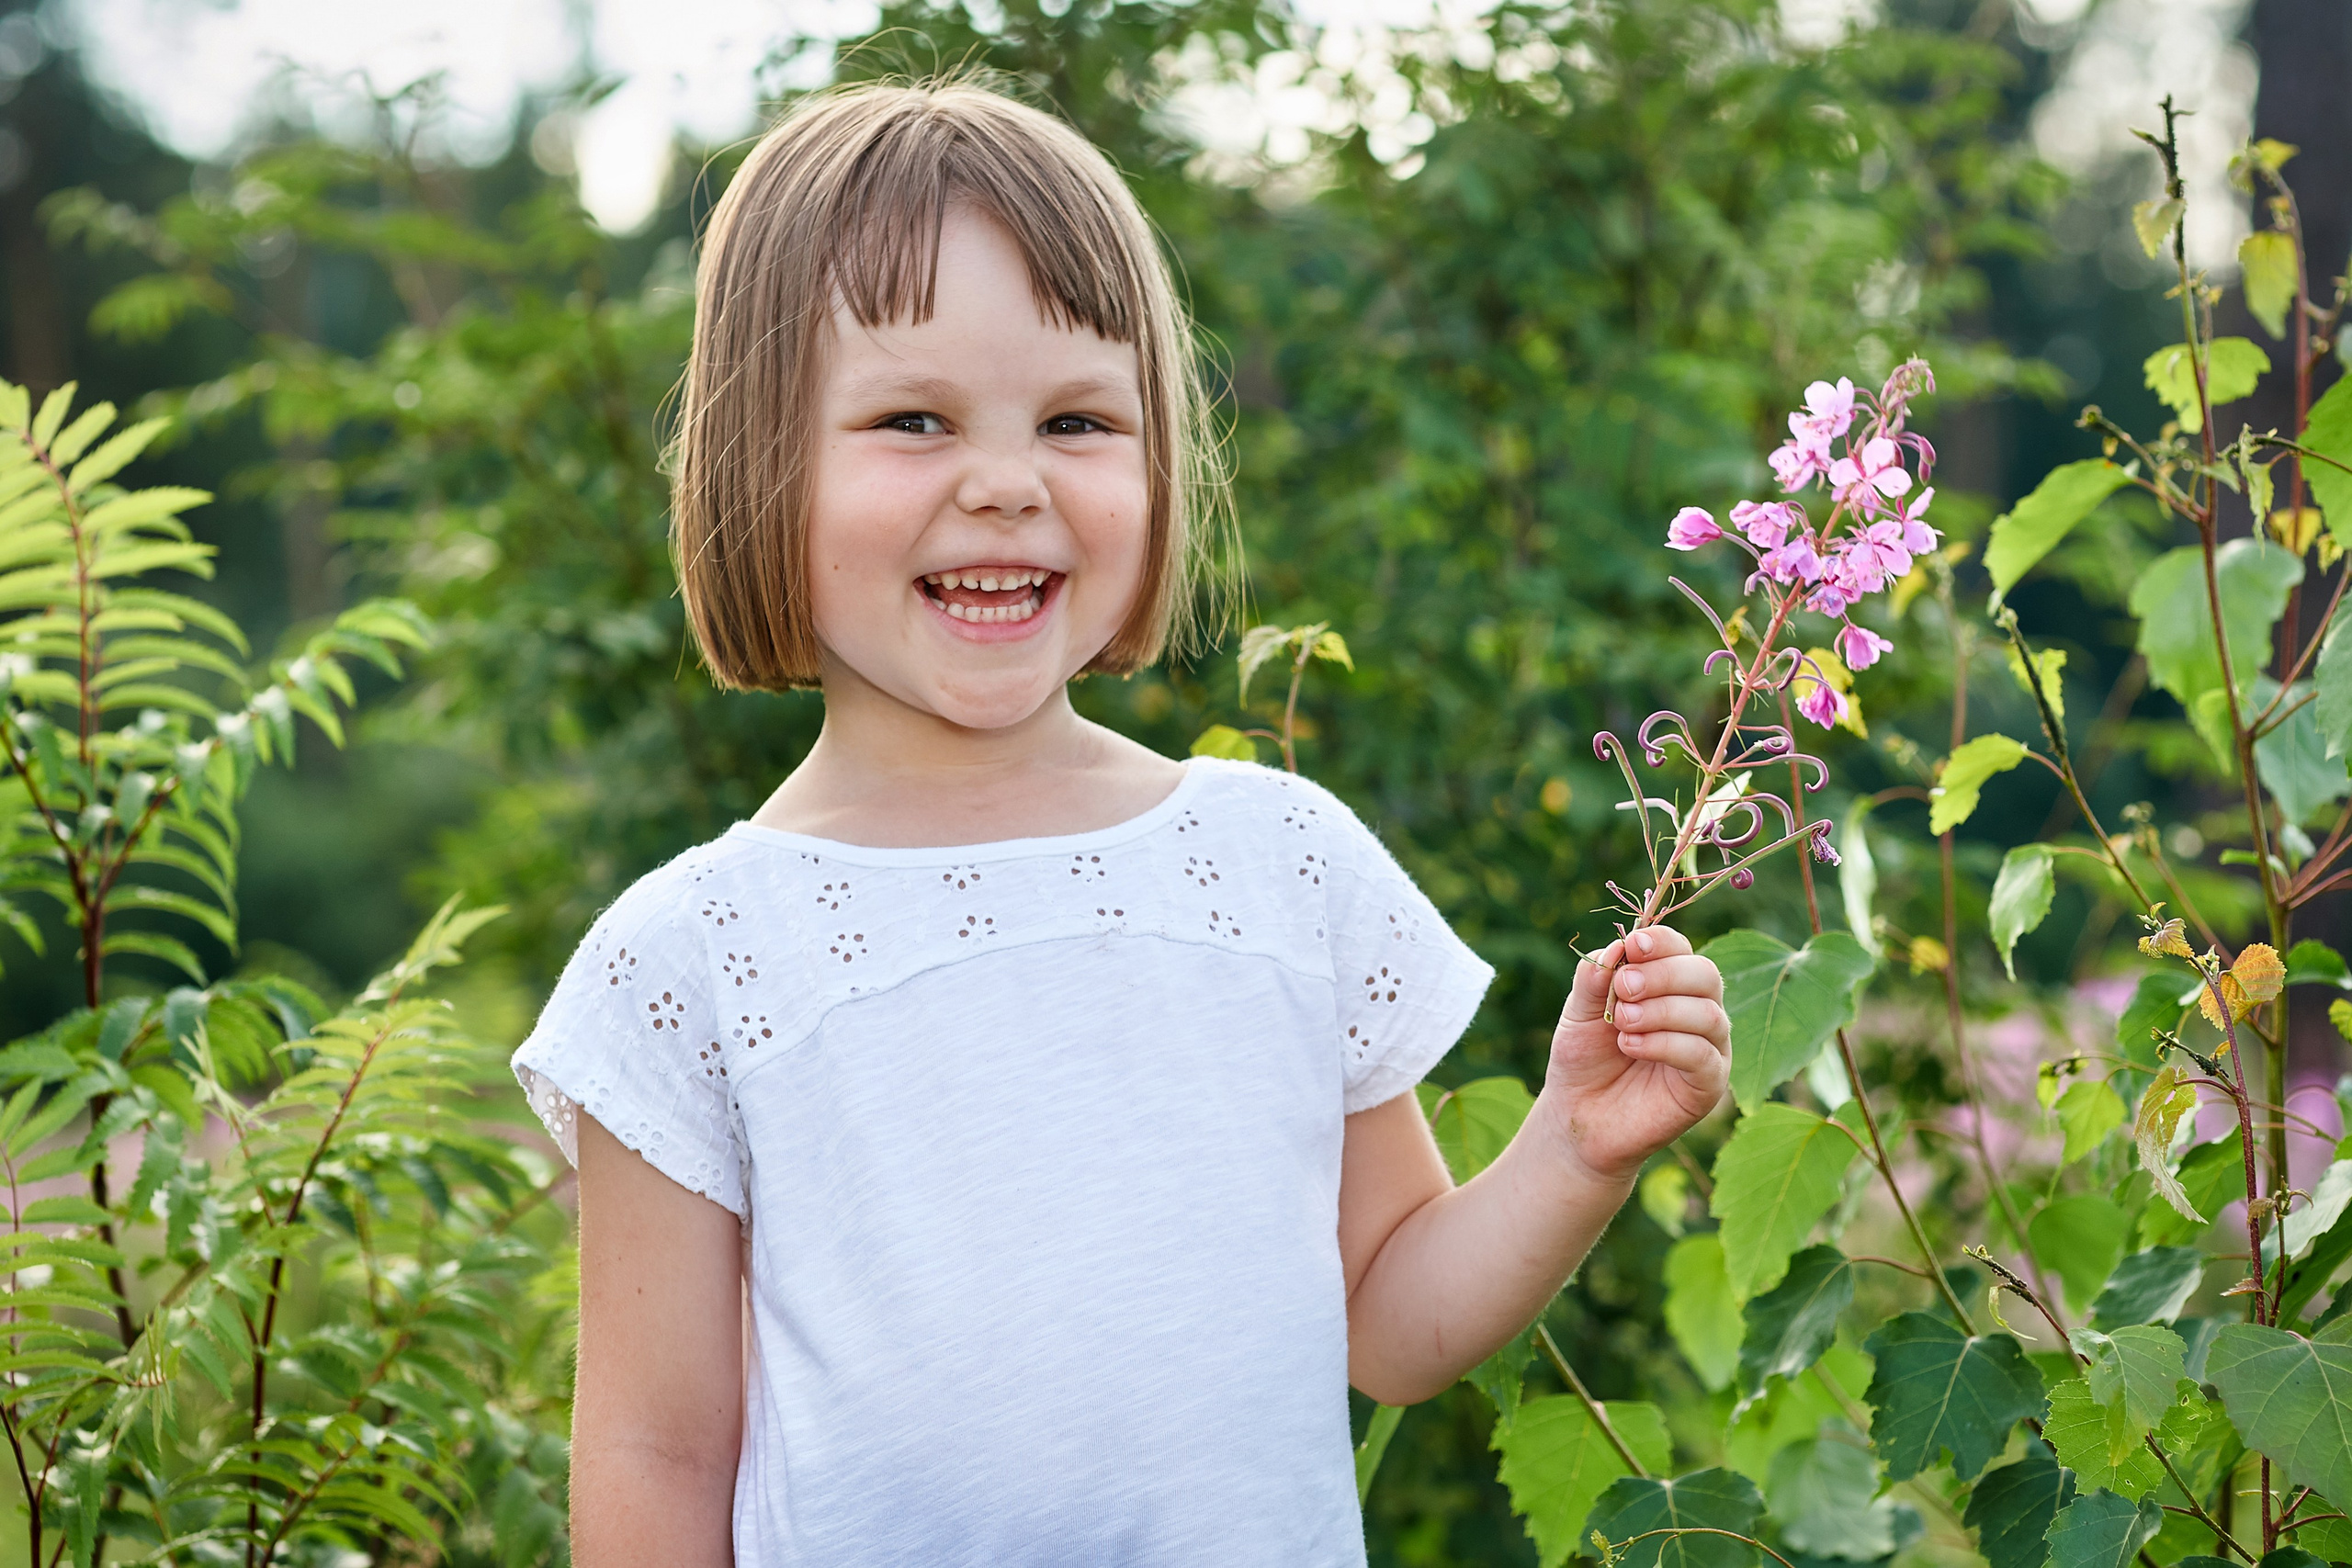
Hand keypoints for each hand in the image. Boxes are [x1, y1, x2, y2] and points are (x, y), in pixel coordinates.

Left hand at [1537, 926, 1728, 1182]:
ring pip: (1708, 1013)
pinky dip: (1666, 1043)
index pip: (1681, 949)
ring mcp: (1708, 1048)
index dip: (1662, 942)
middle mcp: (1697, 1011)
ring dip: (1661, 1010)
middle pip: (1704, 974)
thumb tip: (1619, 944)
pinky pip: (1703, 1055)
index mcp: (1669, 986)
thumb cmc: (1583, 1060)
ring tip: (1621, 1022)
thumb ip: (1595, 978)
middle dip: (1663, 974)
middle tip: (1625, 987)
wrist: (1577, 1115)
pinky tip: (1631, 1045)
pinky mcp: (1708, 1084)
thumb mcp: (1578, 1012)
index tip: (1634, 946)